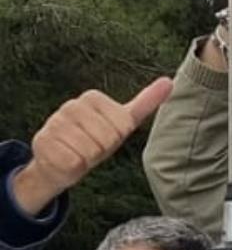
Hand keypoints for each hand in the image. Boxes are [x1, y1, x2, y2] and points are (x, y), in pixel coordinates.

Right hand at [10, 77, 174, 218]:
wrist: (58, 163)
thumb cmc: (93, 142)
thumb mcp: (120, 123)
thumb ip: (145, 102)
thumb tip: (170, 82)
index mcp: (92, 98)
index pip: (121, 126)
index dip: (115, 139)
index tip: (104, 137)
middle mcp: (72, 105)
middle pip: (106, 139)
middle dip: (101, 150)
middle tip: (90, 148)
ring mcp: (55, 121)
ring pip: (89, 151)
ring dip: (86, 159)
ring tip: (78, 152)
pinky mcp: (43, 141)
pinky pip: (72, 161)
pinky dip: (72, 167)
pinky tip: (64, 158)